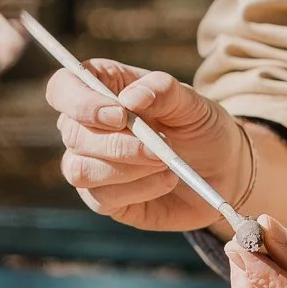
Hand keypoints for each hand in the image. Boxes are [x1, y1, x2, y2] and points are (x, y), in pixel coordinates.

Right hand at [47, 60, 248, 231]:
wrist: (223, 172)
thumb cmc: (201, 127)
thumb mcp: (193, 102)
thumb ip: (163, 91)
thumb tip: (131, 98)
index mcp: (102, 89)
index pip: (63, 88)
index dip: (80, 102)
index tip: (119, 115)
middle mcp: (87, 126)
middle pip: (71, 133)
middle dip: (118, 144)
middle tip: (160, 147)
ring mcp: (91, 164)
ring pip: (80, 170)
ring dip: (127, 168)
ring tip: (166, 163)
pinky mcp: (103, 198)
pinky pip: (101, 198)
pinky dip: (138, 190)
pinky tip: (165, 180)